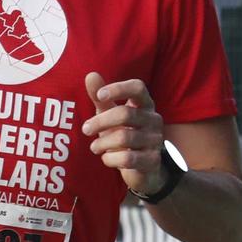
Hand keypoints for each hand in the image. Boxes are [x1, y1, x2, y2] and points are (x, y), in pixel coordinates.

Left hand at [82, 71, 167, 195]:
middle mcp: (153, 119)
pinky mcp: (152, 160)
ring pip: (124, 138)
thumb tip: (90, 75)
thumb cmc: (123, 134)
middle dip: (100, 121)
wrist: (142, 167)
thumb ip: (101, 97)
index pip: (138, 87)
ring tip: (94, 147)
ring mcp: (155, 140)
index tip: (100, 95)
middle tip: (85, 129)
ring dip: (102, 143)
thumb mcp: (110, 114)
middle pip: (125, 114)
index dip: (118, 89)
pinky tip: (106, 158)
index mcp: (144, 104)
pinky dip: (110, 159)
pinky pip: (127, 158)